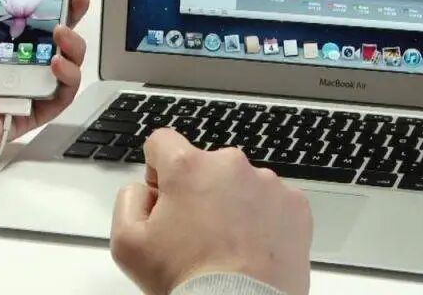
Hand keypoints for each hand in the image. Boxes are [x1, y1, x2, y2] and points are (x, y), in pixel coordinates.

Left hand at [0, 0, 90, 166]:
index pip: (29, 13)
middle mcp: (8, 63)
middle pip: (52, 35)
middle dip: (70, 12)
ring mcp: (20, 89)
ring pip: (64, 64)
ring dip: (72, 44)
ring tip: (61, 32)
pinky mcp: (27, 114)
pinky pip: (59, 97)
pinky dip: (66, 79)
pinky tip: (56, 63)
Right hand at [111, 129, 312, 294]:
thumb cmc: (189, 281)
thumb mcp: (127, 244)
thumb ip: (129, 200)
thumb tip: (146, 190)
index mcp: (188, 167)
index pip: (163, 142)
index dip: (158, 169)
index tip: (164, 196)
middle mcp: (230, 165)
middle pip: (205, 165)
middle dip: (198, 191)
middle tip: (195, 234)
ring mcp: (268, 184)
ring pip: (240, 184)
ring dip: (232, 204)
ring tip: (228, 246)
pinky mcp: (295, 205)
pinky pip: (272, 202)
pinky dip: (263, 219)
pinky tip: (252, 248)